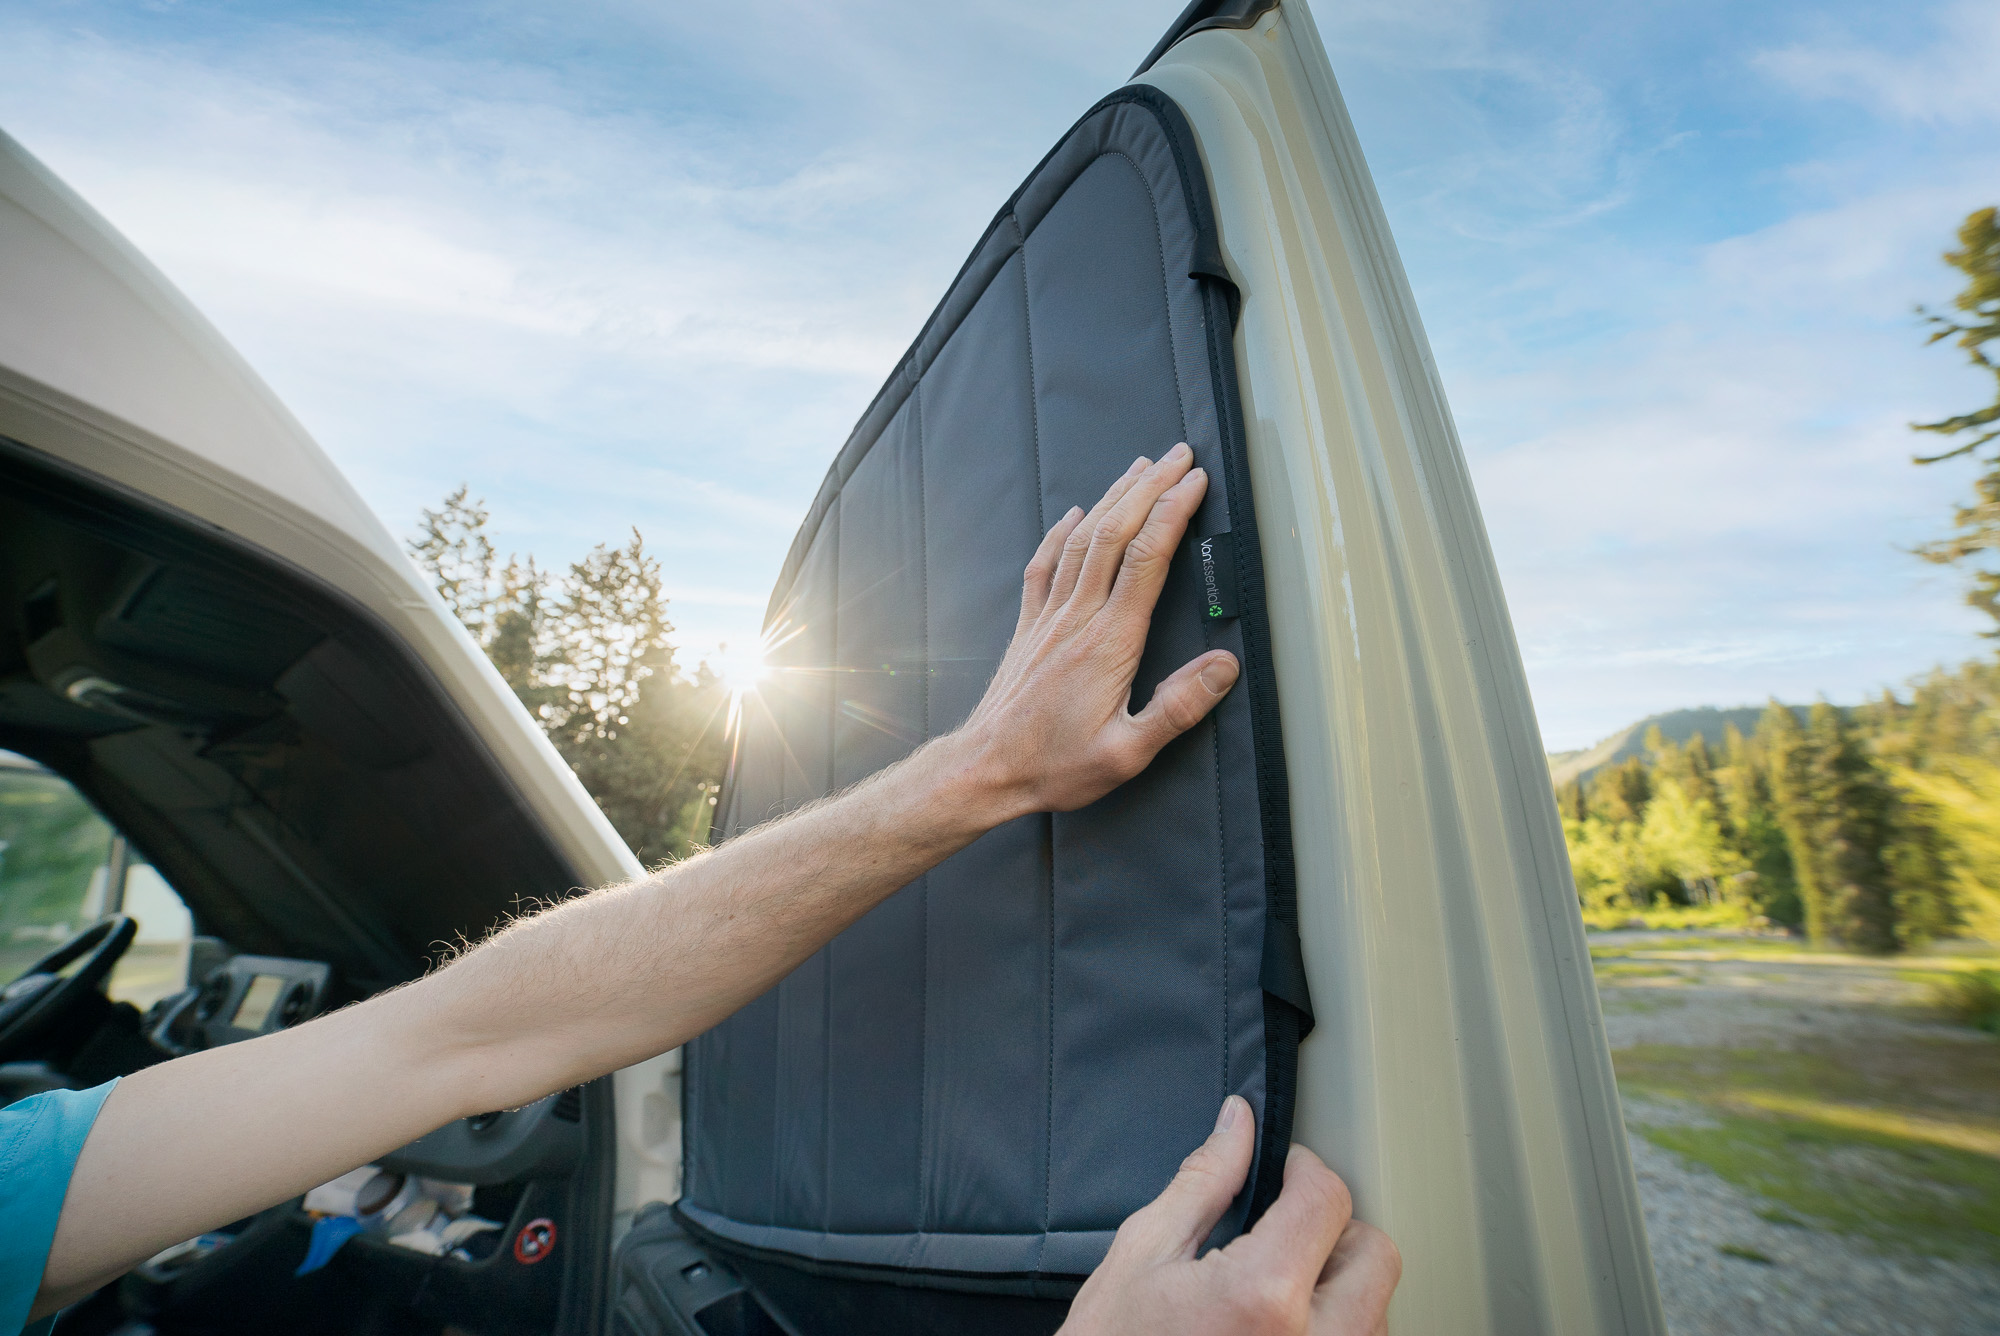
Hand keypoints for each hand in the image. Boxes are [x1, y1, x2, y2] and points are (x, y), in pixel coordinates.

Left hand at [958, 442, 1239, 815]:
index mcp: (1110, 641)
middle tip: (1178, 455)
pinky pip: (1045, 565)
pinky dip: (1062, 532)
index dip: (1174, 512)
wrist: (986, 768)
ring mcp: (1049, 618)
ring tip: (1139, 467)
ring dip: (1113, 497)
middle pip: (1117, 533)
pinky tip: (1074, 514)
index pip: (1148, 558)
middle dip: (1150, 487)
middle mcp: (1078, 618)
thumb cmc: (1055, 765)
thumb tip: (1225, 665)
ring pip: (1083, 540)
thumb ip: (1178, 707)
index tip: (1197, 482)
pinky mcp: (1029, 627)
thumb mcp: (1128, 752)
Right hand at [1061, 1096, 1401, 1335]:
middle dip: (1334, 1228)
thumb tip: (1237, 1126)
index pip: (1327, 1199)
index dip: (1302, 1168)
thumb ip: (1205, 1181)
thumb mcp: (1145, 1252)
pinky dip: (1332, 1325)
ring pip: (1376, 1307)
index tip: (1285, 1170)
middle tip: (1283, 1228)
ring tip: (1274, 1287)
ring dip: (1337, 1283)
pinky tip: (1279, 1323)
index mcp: (1263, 1296)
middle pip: (1374, 1255)